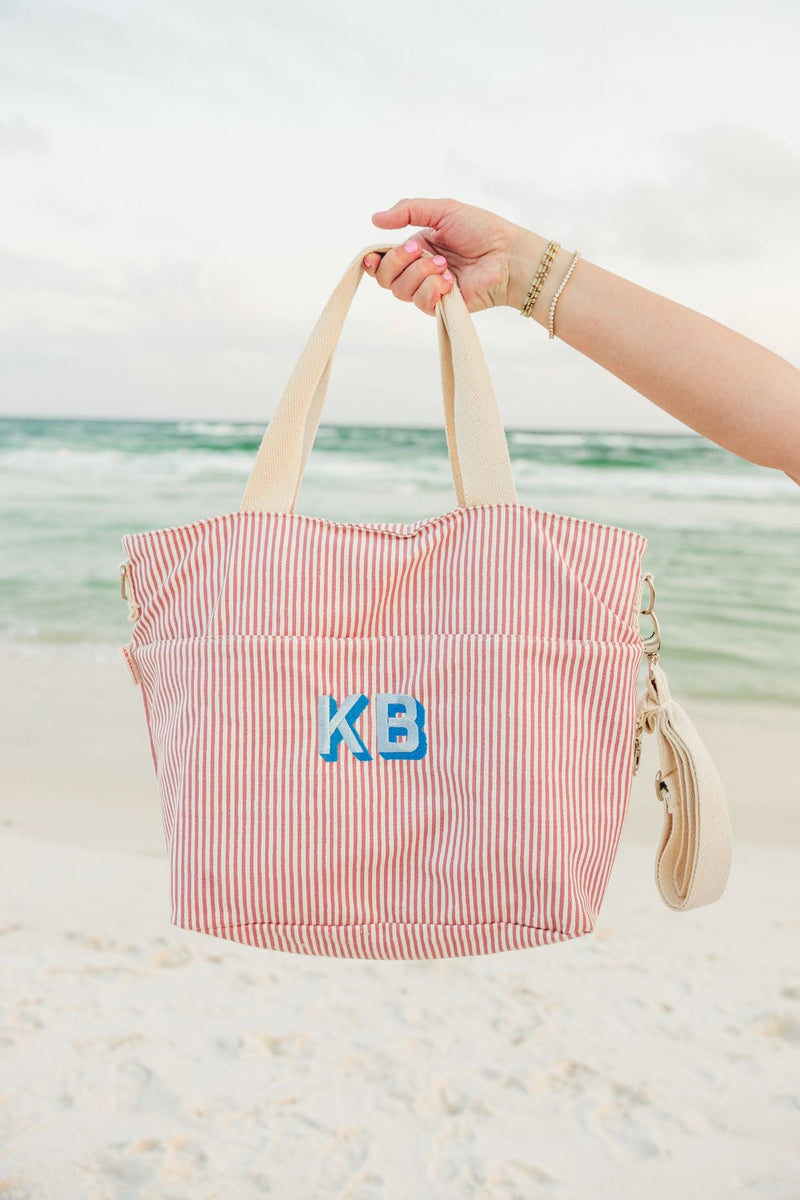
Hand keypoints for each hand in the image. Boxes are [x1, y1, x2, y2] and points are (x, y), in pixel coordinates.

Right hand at [362, 196, 534, 316]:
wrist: (507, 255)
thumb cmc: (481, 230)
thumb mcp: (443, 210)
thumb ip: (408, 210)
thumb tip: (374, 218)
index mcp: (417, 248)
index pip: (383, 260)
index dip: (373, 260)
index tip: (373, 256)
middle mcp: (419, 271)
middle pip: (385, 278)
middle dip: (397, 262)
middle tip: (419, 251)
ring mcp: (429, 290)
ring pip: (400, 291)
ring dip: (420, 274)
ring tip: (445, 265)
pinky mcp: (441, 306)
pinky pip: (420, 303)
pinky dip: (432, 289)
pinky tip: (450, 281)